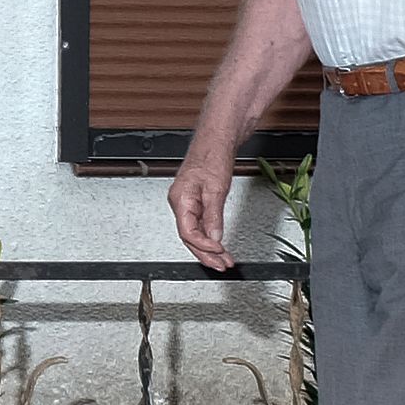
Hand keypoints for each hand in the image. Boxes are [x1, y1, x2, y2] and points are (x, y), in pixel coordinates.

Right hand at [170, 142, 238, 274]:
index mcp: (180, 199)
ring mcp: (187, 203)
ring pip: (195, 233)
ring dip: (210, 248)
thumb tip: (215, 238)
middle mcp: (180, 203)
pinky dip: (210, 237)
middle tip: (222, 265)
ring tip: (224, 260)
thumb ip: (214, 216)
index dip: (204, 246)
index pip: (188, 232)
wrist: (216, 140)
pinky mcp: (196, 201)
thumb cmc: (212, 156)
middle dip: (207, 254)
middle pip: (190, 237)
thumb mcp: (216, 189)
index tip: (220, 252)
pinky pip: (199, 225)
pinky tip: (219, 245)